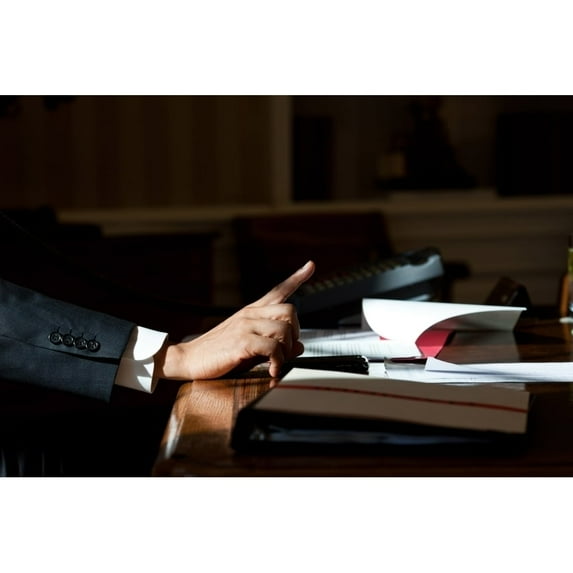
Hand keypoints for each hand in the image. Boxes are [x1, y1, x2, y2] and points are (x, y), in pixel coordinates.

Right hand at [155, 260, 314, 379]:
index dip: (297, 278)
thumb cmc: (218, 352)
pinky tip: (271, 369)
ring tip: (276, 363)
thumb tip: (298, 346)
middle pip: (290, 311)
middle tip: (286, 350)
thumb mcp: (248, 345)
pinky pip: (273, 348)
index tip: (310, 266)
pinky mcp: (241, 342)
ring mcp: (246, 326)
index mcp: (252, 311)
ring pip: (284, 330)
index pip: (278, 290)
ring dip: (286, 351)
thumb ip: (273, 343)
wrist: (188, 358)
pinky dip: (278, 362)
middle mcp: (250, 314)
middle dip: (295, 332)